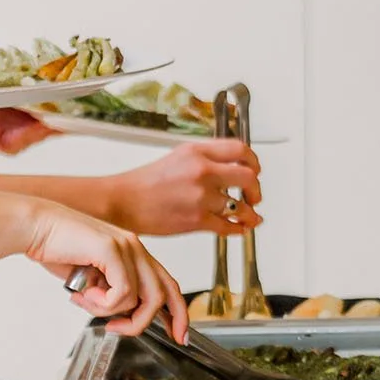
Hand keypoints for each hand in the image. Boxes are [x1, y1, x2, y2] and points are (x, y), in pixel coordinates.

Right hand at [22, 209, 187, 342]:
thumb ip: (112, 292)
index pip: (167, 284)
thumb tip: (122, 315)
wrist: (36, 227)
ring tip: (86, 302)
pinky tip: (82, 294)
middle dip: (151, 321)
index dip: (178, 312)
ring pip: (140, 298)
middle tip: (123, 330)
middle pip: (163, 294)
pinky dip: (102, 303)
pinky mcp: (112, 250)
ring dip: (110, 311)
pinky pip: (122, 292)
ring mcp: (126, 246)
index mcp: (134, 252)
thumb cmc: (58, 249)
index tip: (179, 335)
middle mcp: (135, 247)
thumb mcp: (93, 277)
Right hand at [110, 140, 261, 236]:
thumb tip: (229, 167)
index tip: (255, 169)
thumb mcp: (177, 157)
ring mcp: (201, 196)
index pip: (240, 149)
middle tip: (254, 196)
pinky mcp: (197, 220)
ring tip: (249, 216)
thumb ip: (204, 159)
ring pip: (242, 206)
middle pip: (249, 177)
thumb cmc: (145, 183)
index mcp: (198, 152)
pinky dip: (238, 229)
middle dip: (256, 190)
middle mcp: (202, 171)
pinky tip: (239, 228)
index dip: (254, 161)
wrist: (123, 202)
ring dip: (250, 214)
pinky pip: (228, 226)